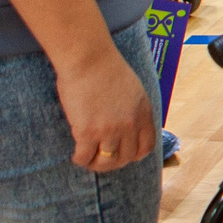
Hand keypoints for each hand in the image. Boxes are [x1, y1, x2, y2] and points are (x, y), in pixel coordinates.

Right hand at [58, 47, 156, 173]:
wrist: (88, 58)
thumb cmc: (106, 67)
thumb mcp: (133, 89)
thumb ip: (132, 108)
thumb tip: (125, 123)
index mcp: (143, 113)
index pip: (146, 146)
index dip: (134, 155)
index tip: (123, 154)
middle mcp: (130, 125)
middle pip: (126, 158)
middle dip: (114, 162)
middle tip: (101, 159)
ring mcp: (109, 131)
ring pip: (106, 162)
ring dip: (96, 164)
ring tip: (87, 159)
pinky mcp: (87, 132)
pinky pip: (85, 157)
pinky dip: (80, 160)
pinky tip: (76, 155)